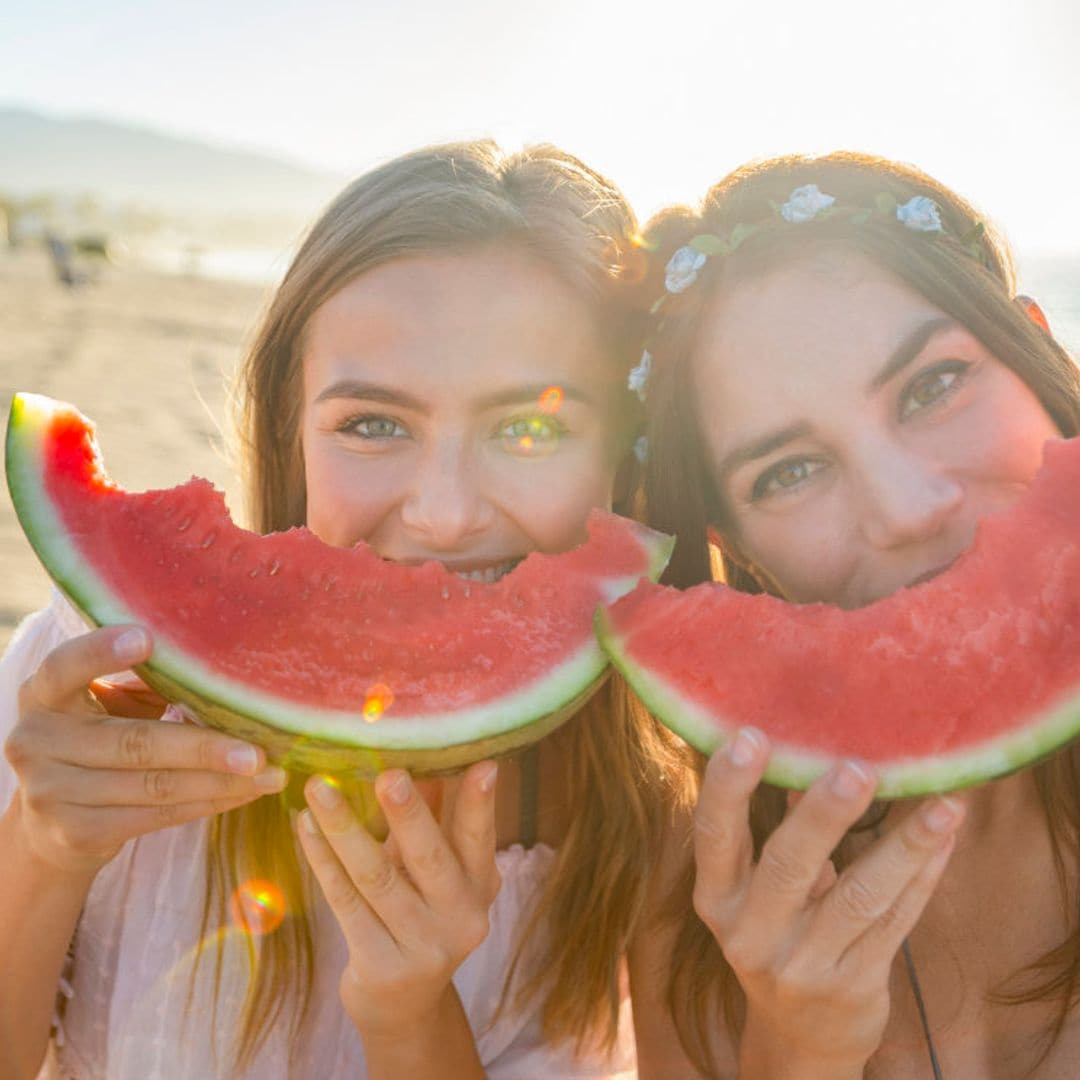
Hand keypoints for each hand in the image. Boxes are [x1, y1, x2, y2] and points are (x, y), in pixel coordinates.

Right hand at [5, 625, 287, 875]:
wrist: (50, 823)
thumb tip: (225, 666)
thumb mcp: (104, 704)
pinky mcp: (77, 833)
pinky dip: (207, 804)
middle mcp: (37, 742)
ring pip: (155, 786)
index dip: (102, 652)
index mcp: (44, 695)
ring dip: (220, 782)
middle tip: (259, 749)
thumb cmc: (99, 738)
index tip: (148, 638)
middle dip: (205, 747)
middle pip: (134, 742)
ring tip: (269, 774)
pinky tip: (244, 795)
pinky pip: (157, 817)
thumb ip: (145, 683)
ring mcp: (52, 794)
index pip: (64, 667)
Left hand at [297, 762, 500, 1040]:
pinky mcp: (380, 965)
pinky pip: (344, 902)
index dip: (481, 804)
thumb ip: (434, 819)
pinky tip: (305, 827)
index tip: (481, 764)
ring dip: (344, 828)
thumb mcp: (437, 871)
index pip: (479, 838)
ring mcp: (421, 947)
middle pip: (428, 857)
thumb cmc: (420, 914)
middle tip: (387, 774)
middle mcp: (459, 917)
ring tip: (319, 788)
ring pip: (375, 878)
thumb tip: (422, 756)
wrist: (403, 1005)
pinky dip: (323, 860)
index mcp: (479, 884)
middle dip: (407, 814)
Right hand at [693, 728, 963, 1075]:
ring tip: (942, 803)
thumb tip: (809, 748)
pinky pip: (896, 922)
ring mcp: (804, 966)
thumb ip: (779, 826)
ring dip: (904, 845)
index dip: (728, 786)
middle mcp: (752, 934)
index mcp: (717, 898)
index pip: (714, 835)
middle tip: (858, 768)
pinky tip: (946, 838)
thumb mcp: (757, 888)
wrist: (800, 1035)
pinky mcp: (856, 987)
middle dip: (824, 815)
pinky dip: (923, 875)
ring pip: (860, 897)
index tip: (750, 735)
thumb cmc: (777, 930)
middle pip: (789, 866)